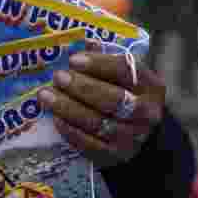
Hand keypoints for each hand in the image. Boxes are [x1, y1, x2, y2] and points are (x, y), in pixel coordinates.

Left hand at [39, 45, 165, 168]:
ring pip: (97, 122)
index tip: (73, 60)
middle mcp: (147, 113)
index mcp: (151, 86)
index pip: (126, 71)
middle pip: (112, 99)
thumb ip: (106, 60)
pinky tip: (56, 118)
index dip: (99, 64)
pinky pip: (90, 144)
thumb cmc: (125, 95)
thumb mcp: (124, 77)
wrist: (137, 134)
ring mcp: (132, 137)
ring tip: (46, 96)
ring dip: (68, 108)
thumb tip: (83, 41)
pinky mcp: (115, 155)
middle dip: (81, 87)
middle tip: (57, 77)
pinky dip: (70, 131)